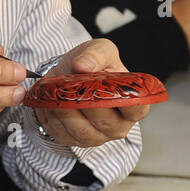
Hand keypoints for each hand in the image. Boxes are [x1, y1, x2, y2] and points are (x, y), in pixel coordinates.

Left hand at [33, 39, 148, 146]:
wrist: (68, 74)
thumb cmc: (92, 65)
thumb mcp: (99, 49)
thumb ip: (96, 54)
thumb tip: (82, 65)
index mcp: (133, 102)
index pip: (137, 108)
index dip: (124, 101)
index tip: (106, 87)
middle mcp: (119, 125)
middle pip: (105, 121)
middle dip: (86, 102)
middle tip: (72, 85)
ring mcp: (97, 136)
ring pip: (81, 130)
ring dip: (66, 110)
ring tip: (57, 92)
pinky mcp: (75, 140)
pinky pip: (63, 133)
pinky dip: (54, 117)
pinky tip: (52, 102)